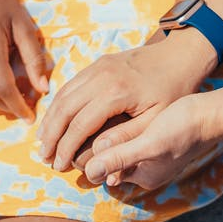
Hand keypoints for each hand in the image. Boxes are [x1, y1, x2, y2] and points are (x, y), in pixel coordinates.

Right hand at [36, 27, 217, 171]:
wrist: (180, 56)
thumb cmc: (173, 91)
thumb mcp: (156, 120)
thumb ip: (126, 138)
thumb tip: (99, 157)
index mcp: (116, 92)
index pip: (80, 124)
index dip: (66, 147)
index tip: (59, 166)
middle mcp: (101, 76)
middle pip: (64, 108)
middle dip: (51, 135)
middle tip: (44, 157)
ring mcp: (97, 67)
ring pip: (63, 94)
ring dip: (50, 119)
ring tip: (43, 142)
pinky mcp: (98, 63)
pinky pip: (71, 84)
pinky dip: (58, 104)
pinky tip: (54, 120)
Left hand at [82, 94, 215, 189]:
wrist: (212, 114)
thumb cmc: (183, 127)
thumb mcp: (149, 143)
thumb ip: (120, 158)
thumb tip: (89, 173)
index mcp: (142, 177)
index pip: (103, 170)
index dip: (87, 152)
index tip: (77, 129)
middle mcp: (145, 171)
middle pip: (109, 160)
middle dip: (96, 144)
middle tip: (82, 119)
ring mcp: (151, 157)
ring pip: (117, 148)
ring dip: (107, 134)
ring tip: (96, 112)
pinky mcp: (155, 142)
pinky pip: (128, 138)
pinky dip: (120, 128)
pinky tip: (116, 109)